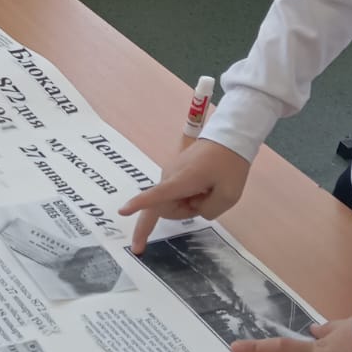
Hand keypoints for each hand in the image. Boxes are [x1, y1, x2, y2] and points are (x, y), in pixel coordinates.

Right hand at [120, 138, 249, 253]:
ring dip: (189, 204)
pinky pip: (175, 195)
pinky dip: (189, 197)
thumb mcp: (229, 195)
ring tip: (208, 189)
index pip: (155, 195)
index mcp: (181, 181)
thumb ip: (210, 211)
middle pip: (164, 209)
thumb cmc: (229, 163)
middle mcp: (169, 177)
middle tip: (208, 198)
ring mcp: (169, 175)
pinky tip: (204, 186)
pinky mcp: (173, 174)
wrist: (229, 138)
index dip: (138, 204)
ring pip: (170, 203)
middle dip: (183, 213)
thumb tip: (195, 209)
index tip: (122, 211)